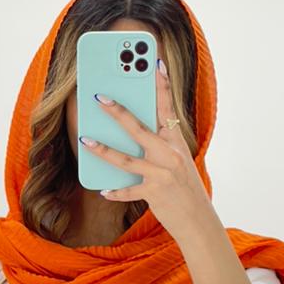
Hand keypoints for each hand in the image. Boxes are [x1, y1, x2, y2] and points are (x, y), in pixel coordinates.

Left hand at [78, 58, 212, 240]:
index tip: (154, 62)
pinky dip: (116, 191)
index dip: (162, 84)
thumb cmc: (185, 190)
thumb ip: (158, 147)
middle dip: (117, 112)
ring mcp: (163, 174)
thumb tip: (128, 137)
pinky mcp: (155, 193)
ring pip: (127, 159)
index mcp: (177, 143)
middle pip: (139, 128)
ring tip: (85, 139)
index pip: (168, 108)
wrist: (199, 221)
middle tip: (98, 97)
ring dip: (103, 149)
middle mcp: (171, 155)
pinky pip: (129, 190)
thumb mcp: (177, 163)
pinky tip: (104, 190)